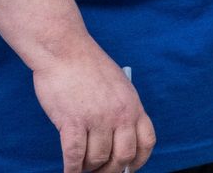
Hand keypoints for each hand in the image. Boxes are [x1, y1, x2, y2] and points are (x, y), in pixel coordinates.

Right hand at [31, 43, 154, 172]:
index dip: (138, 161)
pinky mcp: (73, 122)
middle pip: (122, 157)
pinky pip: (74, 156)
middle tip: (99, 171)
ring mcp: (97, 119)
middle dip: (110, 170)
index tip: (128, 168)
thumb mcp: (118, 87)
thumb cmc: (88, 68)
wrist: (66, 51)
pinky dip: (71, 169)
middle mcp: (120, 114)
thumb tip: (118, 140)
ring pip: (97, 159)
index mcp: (134, 105)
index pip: (146, 142)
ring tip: (81, 167)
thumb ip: (122, 111)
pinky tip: (68, 171)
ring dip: (88, 168)